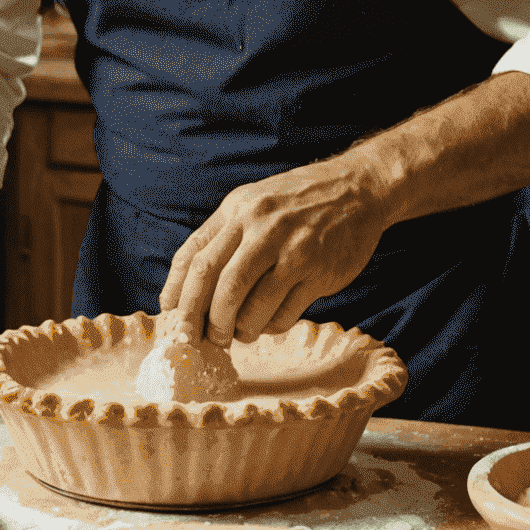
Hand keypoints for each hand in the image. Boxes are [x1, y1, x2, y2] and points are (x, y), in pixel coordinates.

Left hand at [159, 155, 391, 346]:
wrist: (357, 189)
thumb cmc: (297, 204)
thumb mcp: (253, 204)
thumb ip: (222, 238)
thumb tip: (184, 291)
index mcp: (238, 210)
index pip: (195, 257)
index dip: (177, 294)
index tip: (172, 320)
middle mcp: (262, 227)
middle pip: (218, 285)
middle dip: (205, 321)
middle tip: (205, 339)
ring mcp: (292, 249)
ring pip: (249, 306)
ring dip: (239, 330)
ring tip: (240, 332)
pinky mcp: (319, 272)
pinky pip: (283, 314)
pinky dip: (269, 327)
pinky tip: (269, 321)